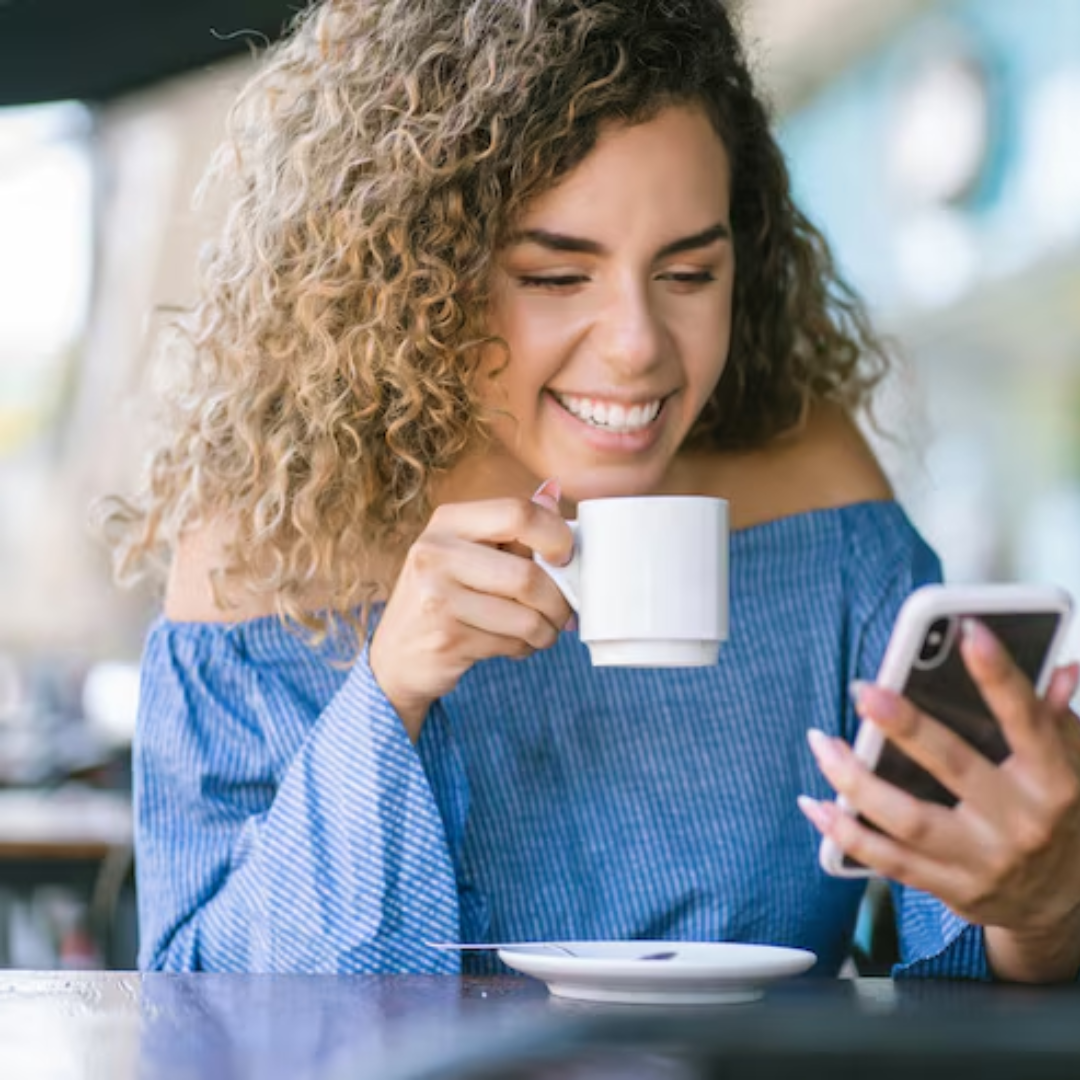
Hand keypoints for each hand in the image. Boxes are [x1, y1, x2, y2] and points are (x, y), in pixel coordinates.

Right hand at [369, 485, 572, 740]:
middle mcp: (435, 553)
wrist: (397, 654)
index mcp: (448, 522)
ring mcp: (436, 597)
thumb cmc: (445, 596)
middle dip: (559, 600)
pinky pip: (511, 643)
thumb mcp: (470, 552)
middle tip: (564, 611)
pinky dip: (525, 647)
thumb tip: (554, 492)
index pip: (518, 513)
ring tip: (542, 630)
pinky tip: (514, 644)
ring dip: (547, 630)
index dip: (556, 536)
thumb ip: (512, 525)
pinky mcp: (446, 638)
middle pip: (527, 574)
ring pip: (526, 616)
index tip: (566, 558)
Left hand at [800, 618, 1079, 981]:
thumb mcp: (1070, 763)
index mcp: (1054, 781)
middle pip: (954, 767)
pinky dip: (845, 832)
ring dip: (855, 781)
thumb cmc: (1056, 813)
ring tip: (821, 742)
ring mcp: (982, 859)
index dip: (1000, 677)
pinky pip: (887, 860)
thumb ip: (1053, 716)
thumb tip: (1061, 667)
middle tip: (864, 691)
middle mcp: (1019, 822)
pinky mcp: (949, 887)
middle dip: (906, 728)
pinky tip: (815, 804)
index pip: (1027, 722)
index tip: (971, 633)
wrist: (1061, 901)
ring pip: (907, 819)